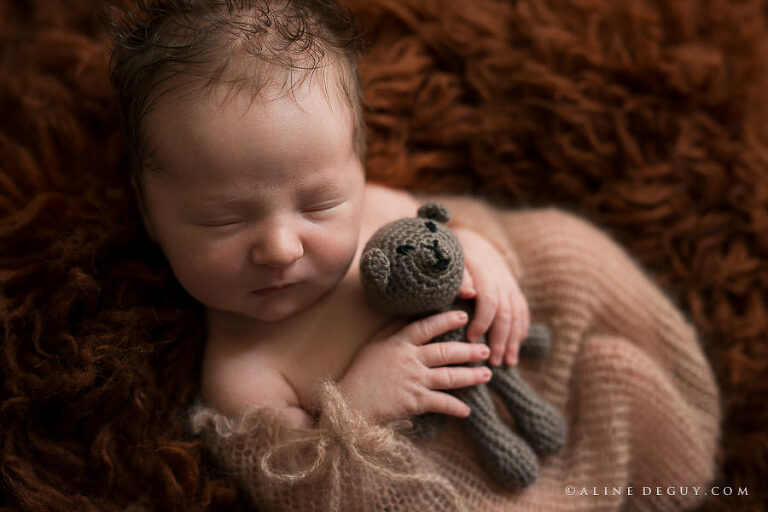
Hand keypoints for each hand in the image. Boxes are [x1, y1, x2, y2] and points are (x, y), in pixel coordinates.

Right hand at [338, 311, 491, 424]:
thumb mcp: (372, 346)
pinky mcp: (415, 401)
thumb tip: (405, 314)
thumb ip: (390, 330)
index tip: (463, 316)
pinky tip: (467, 410)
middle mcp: (410, 359)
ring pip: (449, 376)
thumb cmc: (359, 373)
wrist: (350, 403)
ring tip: (486, 375)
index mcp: (399, 343)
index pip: (426, 327)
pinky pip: (441, 403)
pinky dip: (455, 407)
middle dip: (468, 350)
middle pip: (445, 352)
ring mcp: (414, 380)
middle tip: (485, 349)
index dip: (446, 320)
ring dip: (470, 376)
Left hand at [454, 227, 529, 365]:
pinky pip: (522, 310)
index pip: (489, 299)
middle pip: (506, 311)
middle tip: (494, 361)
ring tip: (507, 362)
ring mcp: (510, 282)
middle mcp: (500, 276)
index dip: (483, 320)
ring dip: (514, 339)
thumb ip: (458, 277)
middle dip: (501, 338)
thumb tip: (469, 294)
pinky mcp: (514, 288)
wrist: (471, 237)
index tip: (471, 338)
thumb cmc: (452, 254)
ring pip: (518, 313)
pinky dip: (521, 330)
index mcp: (483, 269)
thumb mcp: (450, 260)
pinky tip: (516, 348)